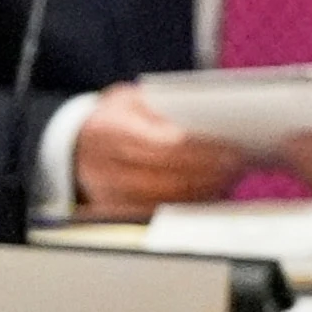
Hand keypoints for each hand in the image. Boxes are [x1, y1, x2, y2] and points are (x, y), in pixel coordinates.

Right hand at [69, 83, 246, 211]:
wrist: (74, 146)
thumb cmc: (111, 118)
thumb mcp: (130, 99)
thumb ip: (163, 108)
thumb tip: (209, 119)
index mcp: (110, 131)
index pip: (166, 146)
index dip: (203, 151)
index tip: (231, 148)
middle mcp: (105, 167)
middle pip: (170, 177)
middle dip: (210, 173)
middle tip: (237, 165)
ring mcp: (109, 193)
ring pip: (168, 199)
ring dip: (203, 190)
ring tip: (228, 177)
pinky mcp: (116, 210)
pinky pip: (160, 212)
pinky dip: (187, 203)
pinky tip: (207, 191)